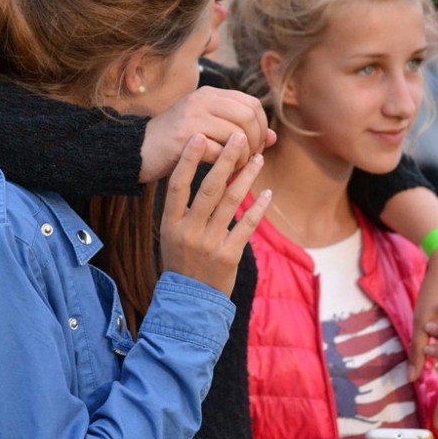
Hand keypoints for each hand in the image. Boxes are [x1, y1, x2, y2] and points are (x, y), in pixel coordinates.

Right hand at [140, 87, 275, 182]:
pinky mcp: (183, 139)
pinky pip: (220, 153)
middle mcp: (202, 100)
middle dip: (256, 142)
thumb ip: (239, 129)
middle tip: (251, 160)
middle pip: (248, 116)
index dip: (262, 127)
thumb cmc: (177, 143)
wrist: (138, 151)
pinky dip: (227, 168)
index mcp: (210, 94)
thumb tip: (273, 137)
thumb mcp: (209, 128)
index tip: (258, 146)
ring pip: (237, 135)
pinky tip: (224, 175)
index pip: (252, 104)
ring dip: (243, 157)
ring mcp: (192, 118)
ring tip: (237, 169)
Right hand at [160, 133, 270, 295]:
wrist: (190, 302)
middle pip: (209, 188)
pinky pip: (247, 226)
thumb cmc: (181, 262)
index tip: (199, 136)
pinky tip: (267, 193)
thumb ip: (182, 209)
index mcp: (171, 224)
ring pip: (231, 202)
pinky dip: (258, 208)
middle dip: (226, 160)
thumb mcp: (171, 235)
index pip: (177, 185)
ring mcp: (210, 244)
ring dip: (246, 178)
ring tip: (258, 159)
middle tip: (239, 137)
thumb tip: (196, 173)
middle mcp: (189, 231)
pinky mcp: (229, 256)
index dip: (187, 160)